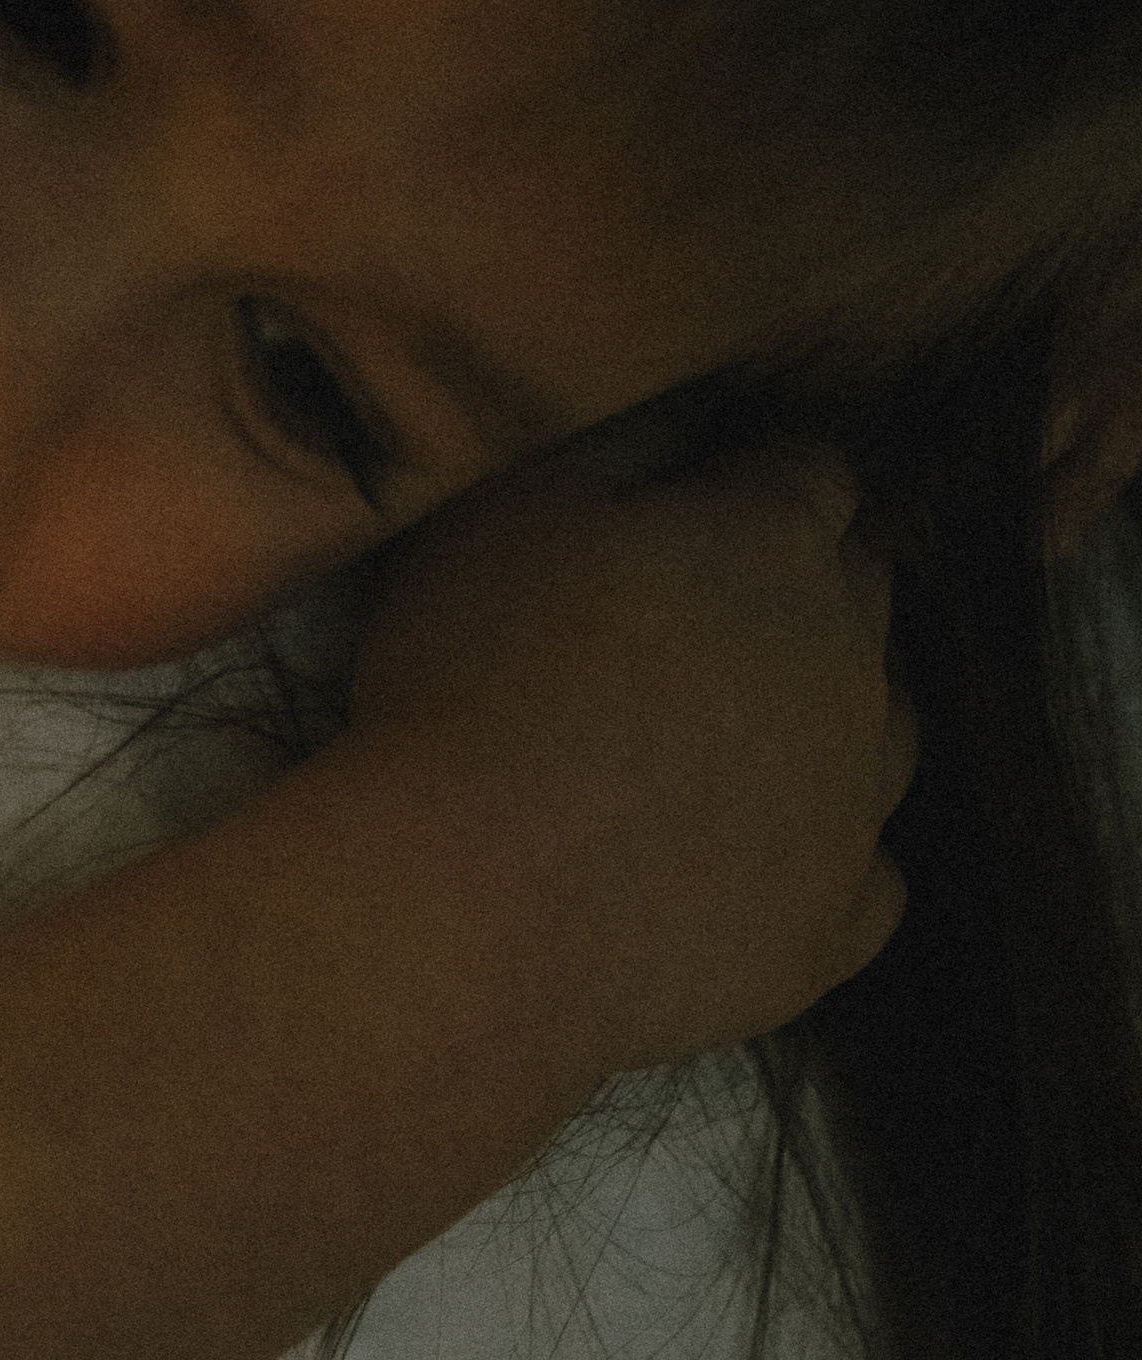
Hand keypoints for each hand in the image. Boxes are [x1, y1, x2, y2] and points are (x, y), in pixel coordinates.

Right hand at [341, 441, 912, 1089]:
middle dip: (802, 583)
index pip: (812, 472)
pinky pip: (867, 876)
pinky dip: (821, 854)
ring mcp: (854, 805)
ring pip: (885, 733)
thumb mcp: (510, 511)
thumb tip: (682, 432)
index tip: (702, 491)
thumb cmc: (474, 682)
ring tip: (727, 738)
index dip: (756, 474)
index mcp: (775, 543)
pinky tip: (751, 857)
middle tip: (702, 609)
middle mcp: (848, 666)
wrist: (474, 906)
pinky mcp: (832, 927)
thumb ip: (618, 452)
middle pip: (862, 590)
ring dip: (825, 717)